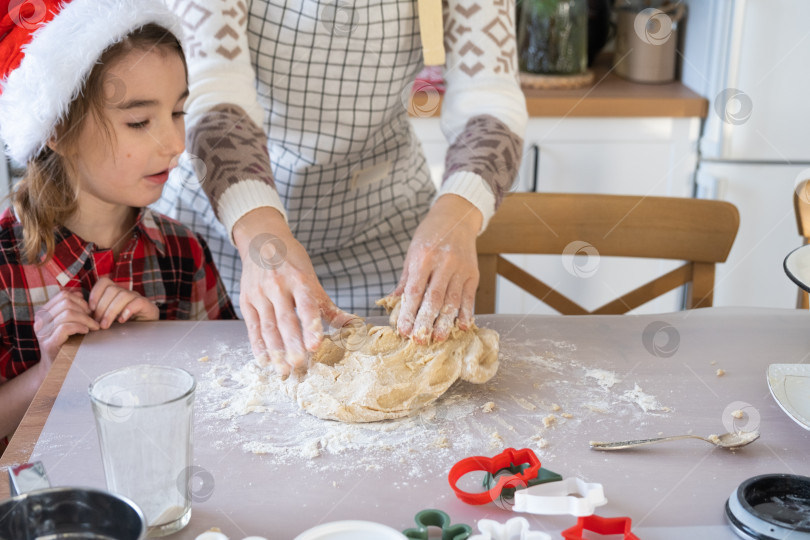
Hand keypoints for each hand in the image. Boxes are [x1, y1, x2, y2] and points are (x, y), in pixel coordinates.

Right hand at [34, 290, 99, 367]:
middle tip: (94, 320)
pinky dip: (80, 327)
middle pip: (66, 302)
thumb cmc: (68, 342)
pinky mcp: (48, 344)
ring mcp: (42, 332)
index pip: (64, 295)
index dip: (81, 301)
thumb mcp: (69, 321)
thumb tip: (80, 292)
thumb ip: (73, 307)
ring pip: (67, 313)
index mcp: (44, 312)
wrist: (57, 367)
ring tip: (93, 327)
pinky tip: (86, 332)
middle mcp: (40, 320)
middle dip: (85, 310)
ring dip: (86, 319)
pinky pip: (65, 327)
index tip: (89, 311)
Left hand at [88, 277, 158, 328]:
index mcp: (115, 293)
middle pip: (112, 290)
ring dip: (111, 312)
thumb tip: (82, 312)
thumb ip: (97, 313)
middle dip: (102, 307)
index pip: (104, 282)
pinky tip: (122, 320)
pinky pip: (137, 302)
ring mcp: (137, 298)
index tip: (91, 308)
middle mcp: (126, 292)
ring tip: (106, 325)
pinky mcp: (147, 305)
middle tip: (98, 323)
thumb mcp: (108, 318)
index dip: (95, 293)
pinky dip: (128, 310)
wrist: (146, 331)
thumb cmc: (123, 325)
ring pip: (122, 295)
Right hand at [233, 208, 350, 375]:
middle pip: (285, 319)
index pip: (305, 305)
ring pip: (267, 326)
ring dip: (275, 350)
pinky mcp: (246, 300)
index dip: (310, 326)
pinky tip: (265, 360)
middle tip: (298, 364)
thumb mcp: (312, 279)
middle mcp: (277, 286)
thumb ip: (329, 307)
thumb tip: (354, 325)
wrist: (262, 240)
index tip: (314, 346)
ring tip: (283, 370)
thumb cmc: (292, 262)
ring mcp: (259, 293)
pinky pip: (252, 327)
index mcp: (299, 279)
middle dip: (291, 344)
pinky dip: (257, 345)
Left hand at [389, 195, 482, 343]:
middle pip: (434, 298)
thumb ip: (406, 280)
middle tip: (420, 340)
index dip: (409, 313)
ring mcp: (461, 268)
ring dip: (445, 322)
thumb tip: (393, 303)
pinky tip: (461, 326)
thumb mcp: (413, 253)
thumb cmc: (430, 236)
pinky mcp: (473, 273)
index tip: (404, 330)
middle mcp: (444, 263)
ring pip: (453, 300)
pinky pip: (469, 297)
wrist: (456, 217)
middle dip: (426, 321)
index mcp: (424, 257)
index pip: (415, 291)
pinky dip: (466, 313)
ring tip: (439, 338)